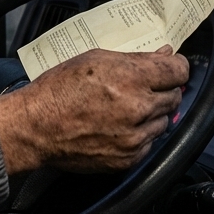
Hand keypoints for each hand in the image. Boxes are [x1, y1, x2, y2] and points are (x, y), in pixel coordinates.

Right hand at [0, 47, 189, 174]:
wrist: (35, 127)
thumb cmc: (58, 90)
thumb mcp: (95, 59)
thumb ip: (135, 58)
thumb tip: (164, 55)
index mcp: (131, 78)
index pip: (178, 71)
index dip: (176, 67)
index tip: (171, 68)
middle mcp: (137, 108)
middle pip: (174, 97)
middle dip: (162, 90)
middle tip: (143, 87)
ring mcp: (134, 137)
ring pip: (163, 122)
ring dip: (151, 114)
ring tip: (125, 108)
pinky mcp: (128, 158)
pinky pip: (149, 144)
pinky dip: (140, 135)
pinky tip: (119, 126)